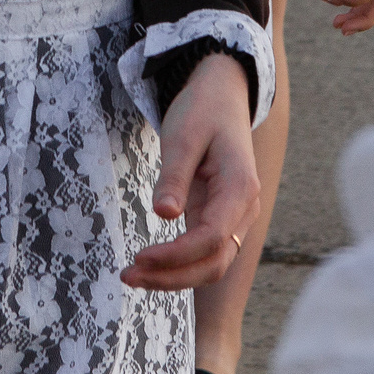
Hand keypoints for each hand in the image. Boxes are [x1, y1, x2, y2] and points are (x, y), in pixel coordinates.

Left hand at [121, 55, 258, 290]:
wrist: (222, 95)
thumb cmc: (203, 110)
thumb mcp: (182, 134)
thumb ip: (174, 175)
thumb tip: (164, 215)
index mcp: (240, 187)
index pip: (212, 238)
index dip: (176, 255)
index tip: (140, 257)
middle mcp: (245, 209)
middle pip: (215, 262)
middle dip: (172, 277)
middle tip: (128, 275)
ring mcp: (236, 217)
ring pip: (212, 264)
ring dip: (174, 277)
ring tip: (132, 276)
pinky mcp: (221, 218)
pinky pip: (205, 253)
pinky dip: (179, 266)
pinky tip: (150, 266)